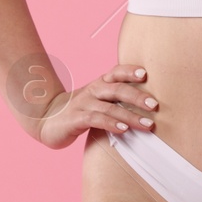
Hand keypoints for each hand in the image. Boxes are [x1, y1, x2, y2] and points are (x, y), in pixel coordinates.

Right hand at [35, 64, 159, 149]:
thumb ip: (118, 99)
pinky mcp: (75, 118)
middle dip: (138, 96)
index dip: (130, 71)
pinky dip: (111, 124)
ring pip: (110, 107)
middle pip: (117, 89)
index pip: (116, 72)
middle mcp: (93, 90)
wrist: (46, 119)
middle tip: (155, 105)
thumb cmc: (80, 110)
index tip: (146, 75)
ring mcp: (83, 103)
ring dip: (131, 116)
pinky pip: (96, 119)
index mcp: (100, 83)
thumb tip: (149, 104)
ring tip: (148, 125)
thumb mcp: (98, 100)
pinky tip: (124, 130)